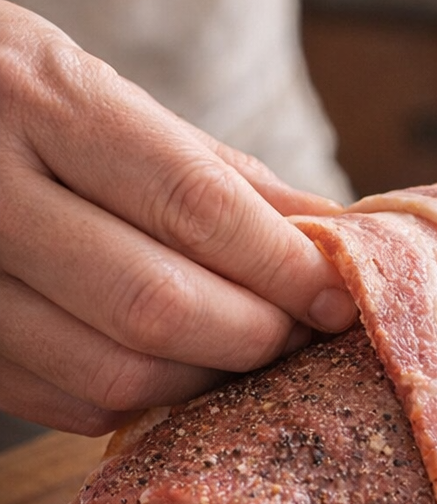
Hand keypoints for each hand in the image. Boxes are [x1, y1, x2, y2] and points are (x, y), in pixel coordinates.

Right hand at [0, 1, 355, 434]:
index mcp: (41, 100)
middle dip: (257, 333)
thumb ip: (221, 174)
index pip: (193, 205)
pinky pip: (73, 402)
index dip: (283, 266)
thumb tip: (334, 237)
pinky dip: (149, 395)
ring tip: (249, 345)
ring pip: (116, 372)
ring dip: (209, 375)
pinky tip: (178, 362)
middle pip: (156, 304)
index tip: (338, 297)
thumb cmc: (19, 100)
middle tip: (303, 329)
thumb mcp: (113, 101)